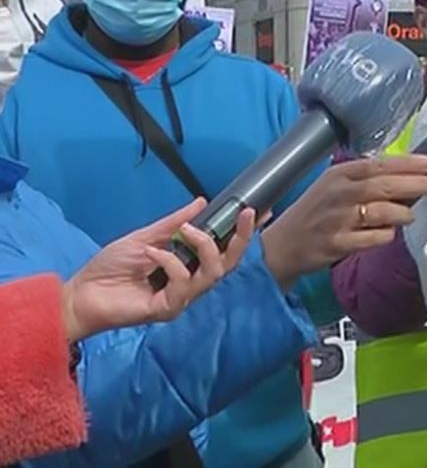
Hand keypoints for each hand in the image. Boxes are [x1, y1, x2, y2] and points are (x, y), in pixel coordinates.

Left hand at [61, 199, 254, 341]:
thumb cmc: (110, 267)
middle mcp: (190, 281)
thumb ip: (174, 223)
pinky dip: (170, 263)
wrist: (81, 293)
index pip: (223, 249)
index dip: (243, 232)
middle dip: (241, 237)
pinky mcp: (169, 308)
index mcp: (187, 264)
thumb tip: (201, 202)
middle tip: (244, 214)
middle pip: (229, 263)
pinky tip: (151, 254)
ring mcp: (182, 297)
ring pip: (213, 273)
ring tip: (185, 232)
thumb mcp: (145, 236)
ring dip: (203, 247)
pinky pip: (183, 284)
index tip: (260, 210)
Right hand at [261, 154, 426, 287]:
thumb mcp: (334, 185)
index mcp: (339, 175)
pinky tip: (388, 233)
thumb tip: (406, 176)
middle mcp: (339, 194)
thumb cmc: (315, 212)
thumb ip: (365, 179)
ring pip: (383, 212)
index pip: (378, 164)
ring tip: (409, 214)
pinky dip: (387, 235)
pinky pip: (374, 238)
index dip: (406, 163)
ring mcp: (338, 220)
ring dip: (403, 213)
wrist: (283, 245)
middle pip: (384, 185)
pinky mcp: (338, 244)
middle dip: (416, 184)